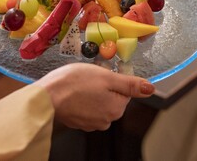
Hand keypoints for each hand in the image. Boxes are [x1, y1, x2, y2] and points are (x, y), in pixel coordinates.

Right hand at [34, 63, 154, 130]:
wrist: (45, 97)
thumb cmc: (73, 83)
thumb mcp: (106, 76)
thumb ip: (130, 84)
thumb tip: (150, 89)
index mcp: (116, 109)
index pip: (125, 91)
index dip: (115, 78)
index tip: (104, 73)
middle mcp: (106, 120)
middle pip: (113, 97)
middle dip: (104, 86)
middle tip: (90, 77)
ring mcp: (91, 123)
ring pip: (99, 102)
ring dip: (93, 92)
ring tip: (80, 84)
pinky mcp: (78, 122)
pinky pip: (87, 108)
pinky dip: (82, 99)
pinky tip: (74, 92)